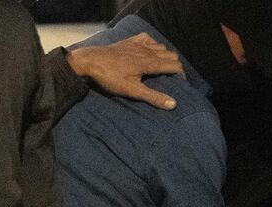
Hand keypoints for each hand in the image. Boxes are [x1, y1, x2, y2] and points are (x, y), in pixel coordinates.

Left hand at [68, 33, 182, 109]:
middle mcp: (147, 51)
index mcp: (150, 63)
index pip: (174, 65)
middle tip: (172, 76)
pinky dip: (152, 43)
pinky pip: (147, 38)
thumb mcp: (132, 91)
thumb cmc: (110, 78)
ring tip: (163, 66)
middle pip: (170, 55)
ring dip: (165, 55)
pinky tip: (149, 50)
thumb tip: (173, 104)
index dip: (181, 74)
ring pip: (160, 46)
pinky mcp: (129, 41)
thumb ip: (153, 96)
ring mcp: (138, 44)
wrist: (90, 61)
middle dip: (175, 65)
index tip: (181, 83)